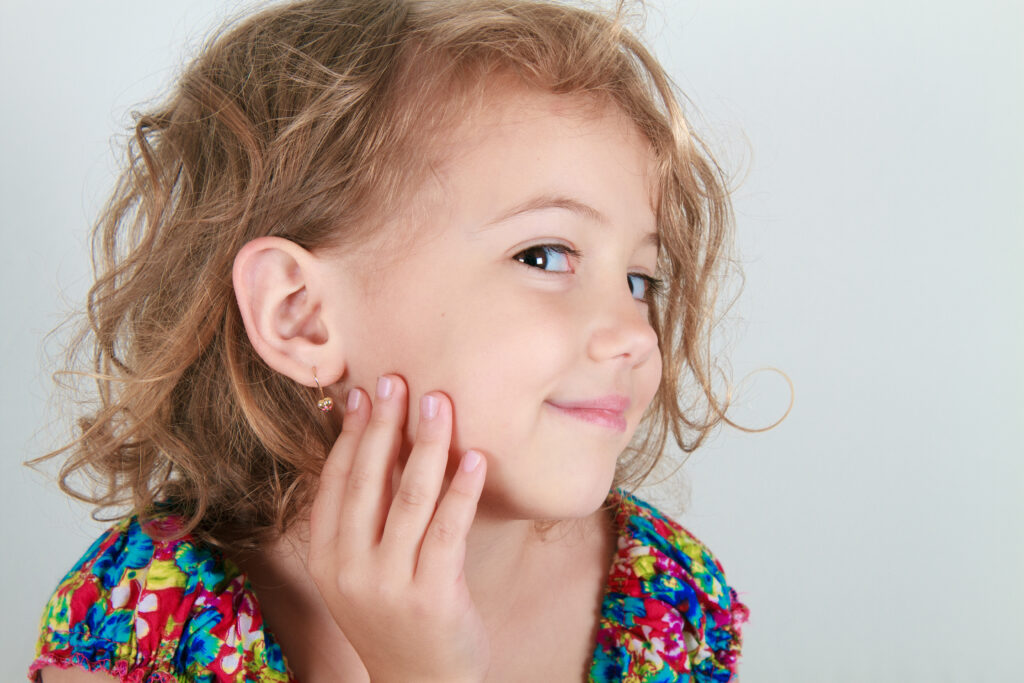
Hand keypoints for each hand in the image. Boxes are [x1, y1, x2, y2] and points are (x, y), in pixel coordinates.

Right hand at [308, 374, 489, 682]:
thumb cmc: (396, 620)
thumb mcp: (363, 573)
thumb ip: (366, 521)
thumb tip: (379, 448)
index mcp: (328, 558)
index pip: (336, 482)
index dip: (351, 435)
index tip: (364, 393)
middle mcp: (350, 568)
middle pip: (368, 480)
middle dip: (385, 425)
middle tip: (400, 380)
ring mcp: (389, 583)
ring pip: (409, 497)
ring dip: (426, 444)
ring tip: (440, 404)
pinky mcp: (432, 594)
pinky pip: (448, 529)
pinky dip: (463, 489)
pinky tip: (476, 458)